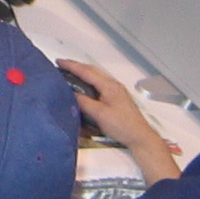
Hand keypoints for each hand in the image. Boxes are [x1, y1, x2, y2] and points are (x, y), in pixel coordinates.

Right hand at [58, 59, 177, 184]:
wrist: (139, 136)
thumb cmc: (124, 126)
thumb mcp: (99, 114)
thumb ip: (84, 102)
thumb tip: (71, 94)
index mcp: (109, 86)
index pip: (86, 72)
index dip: (71, 66)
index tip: (60, 62)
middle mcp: (113, 85)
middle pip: (92, 70)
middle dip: (76, 67)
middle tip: (63, 65)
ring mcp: (116, 91)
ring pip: (96, 76)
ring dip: (83, 73)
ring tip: (71, 73)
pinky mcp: (116, 97)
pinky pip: (100, 83)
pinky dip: (89, 81)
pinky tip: (85, 86)